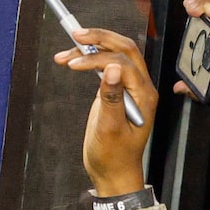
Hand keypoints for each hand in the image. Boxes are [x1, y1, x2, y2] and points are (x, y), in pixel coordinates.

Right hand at [54, 25, 156, 195]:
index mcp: (144, 96)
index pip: (123, 63)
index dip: (98, 59)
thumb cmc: (114, 157)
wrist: (113, 174)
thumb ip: (111, 98)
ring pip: (115, 53)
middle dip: (100, 39)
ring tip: (65, 51)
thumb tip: (111, 68)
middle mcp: (140, 87)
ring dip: (91, 48)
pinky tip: (73, 60)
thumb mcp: (109, 129)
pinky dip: (89, 59)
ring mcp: (128, 87)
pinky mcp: (116, 90)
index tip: (74, 64)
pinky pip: (107, 65)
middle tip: (76, 35)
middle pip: (124, 49)